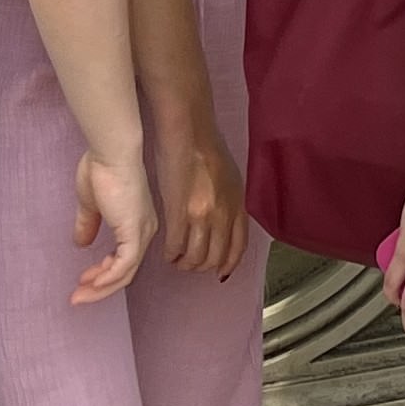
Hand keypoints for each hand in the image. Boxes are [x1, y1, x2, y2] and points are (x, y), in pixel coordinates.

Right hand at [69, 148, 156, 304]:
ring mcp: (142, 233)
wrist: (110, 153)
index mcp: (137, 224)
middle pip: (126, 272)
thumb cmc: (101, 170)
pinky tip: (92, 284)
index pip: (124, 260)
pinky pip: (124, 265)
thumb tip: (81, 243)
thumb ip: (88, 224)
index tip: (83, 280)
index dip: (103, 274)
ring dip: (100, 288)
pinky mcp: (135, 233)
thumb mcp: (90, 204)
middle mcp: (144, 231)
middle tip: (78, 296)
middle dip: (100, 287)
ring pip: (125, 273)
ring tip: (79, 295)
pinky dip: (108, 278)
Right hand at [143, 92, 251, 281]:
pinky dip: (170, 254)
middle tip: (189, 263)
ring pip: (194, 257)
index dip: (228, 264)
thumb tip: (223, 224)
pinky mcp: (180, 212)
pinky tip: (166, 252)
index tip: (220, 272)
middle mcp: (224, 214)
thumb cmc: (208, 150)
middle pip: (215, 257)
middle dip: (201, 266)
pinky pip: (175, 246)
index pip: (238, 247)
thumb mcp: (230, 179)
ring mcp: (203, 215)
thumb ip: (229, 204)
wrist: (190, 133)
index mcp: (238, 206)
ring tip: (176, 259)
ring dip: (184, 263)